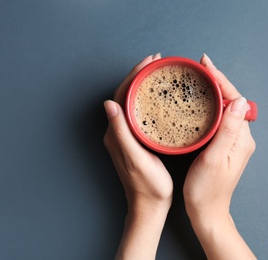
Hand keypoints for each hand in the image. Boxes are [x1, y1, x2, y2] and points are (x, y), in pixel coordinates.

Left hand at [103, 53, 172, 259]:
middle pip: (126, 95)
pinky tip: (159, 97)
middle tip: (156, 62)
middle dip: (139, 76)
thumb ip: (122, 132)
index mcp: (116, 133)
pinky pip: (139, 112)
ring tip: (157, 73)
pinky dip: (147, 99)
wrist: (149, 206)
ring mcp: (127, 136)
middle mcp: (118, 132)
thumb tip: (109, 104)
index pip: (121, 95)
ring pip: (133, 102)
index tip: (149, 62)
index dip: (134, 76)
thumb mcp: (136, 158)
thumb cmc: (147, 186)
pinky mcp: (136, 141)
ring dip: (143, 85)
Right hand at [183, 54, 255, 259]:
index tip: (206, 65)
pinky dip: (209, 106)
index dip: (220, 80)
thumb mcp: (215, 158)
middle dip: (216, 82)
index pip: (234, 100)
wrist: (206, 211)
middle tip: (199, 68)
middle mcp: (241, 137)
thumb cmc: (207, 190)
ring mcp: (233, 141)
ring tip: (197, 79)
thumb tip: (240, 101)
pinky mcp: (224, 145)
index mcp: (241, 138)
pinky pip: (218, 119)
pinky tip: (198, 102)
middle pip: (231, 101)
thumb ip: (228, 130)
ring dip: (213, 92)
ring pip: (224, 109)